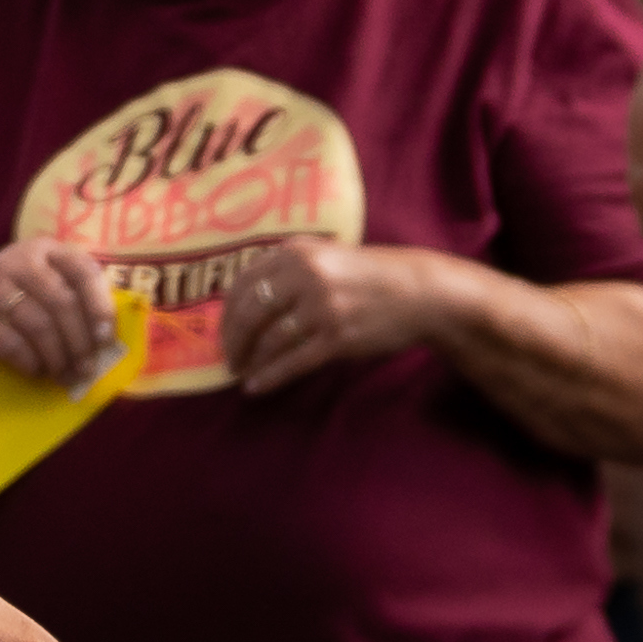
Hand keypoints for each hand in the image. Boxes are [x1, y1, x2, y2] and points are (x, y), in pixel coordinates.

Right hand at [0, 234, 125, 397]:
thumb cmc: (21, 320)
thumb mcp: (51, 301)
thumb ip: (80, 306)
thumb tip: (112, 339)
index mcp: (44, 251)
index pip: (83, 270)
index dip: (100, 305)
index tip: (106, 338)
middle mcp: (16, 260)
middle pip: (62, 301)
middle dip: (80, 342)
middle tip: (87, 370)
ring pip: (39, 325)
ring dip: (58, 358)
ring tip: (64, 376)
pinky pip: (14, 345)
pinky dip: (31, 364)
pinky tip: (36, 372)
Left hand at [218, 236, 462, 391]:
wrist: (418, 293)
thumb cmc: (370, 277)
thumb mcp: (327, 257)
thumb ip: (290, 269)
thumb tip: (247, 301)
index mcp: (297, 253)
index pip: (244, 283)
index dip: (228, 312)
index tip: (224, 331)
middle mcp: (305, 276)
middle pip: (250, 313)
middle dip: (233, 340)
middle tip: (228, 359)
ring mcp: (322, 307)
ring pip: (269, 340)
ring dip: (250, 361)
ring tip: (243, 374)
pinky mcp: (337, 337)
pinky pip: (292, 362)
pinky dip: (270, 378)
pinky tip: (257, 388)